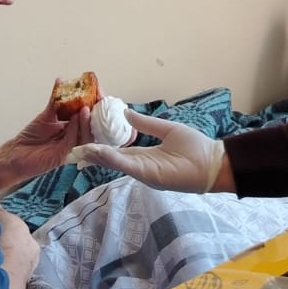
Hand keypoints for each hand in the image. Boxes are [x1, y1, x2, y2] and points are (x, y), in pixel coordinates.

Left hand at [0, 83, 93, 194]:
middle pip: (93, 125)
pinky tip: (76, 118)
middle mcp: (75, 137)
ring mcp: (71, 147)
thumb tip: (61, 81)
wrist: (16, 154)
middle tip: (97, 97)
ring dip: (87, 121)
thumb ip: (56, 100)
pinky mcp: (65, 155)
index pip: (90, 114)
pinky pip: (74, 141)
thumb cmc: (30, 137)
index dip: (95, 102)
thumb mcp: (46, 115)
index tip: (97, 89)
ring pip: (86, 134)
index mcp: (73, 128)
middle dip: (97, 111)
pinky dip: (76, 129)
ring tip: (85, 108)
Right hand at [69, 110, 226, 193]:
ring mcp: (144, 172)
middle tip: (73, 151)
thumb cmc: (195, 147)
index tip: (84, 141)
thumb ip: (146, 123)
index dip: (101, 148)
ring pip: (116, 164)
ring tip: (80, 150)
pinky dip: (113, 159)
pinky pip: (128, 166)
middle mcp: (141, 166)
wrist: (214, 162)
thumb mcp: (167, 129)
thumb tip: (126, 112)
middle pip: (112, 161)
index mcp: (144, 155)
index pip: (117, 152)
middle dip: (93, 156)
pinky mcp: (150, 176)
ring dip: (98, 157)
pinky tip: (99, 152)